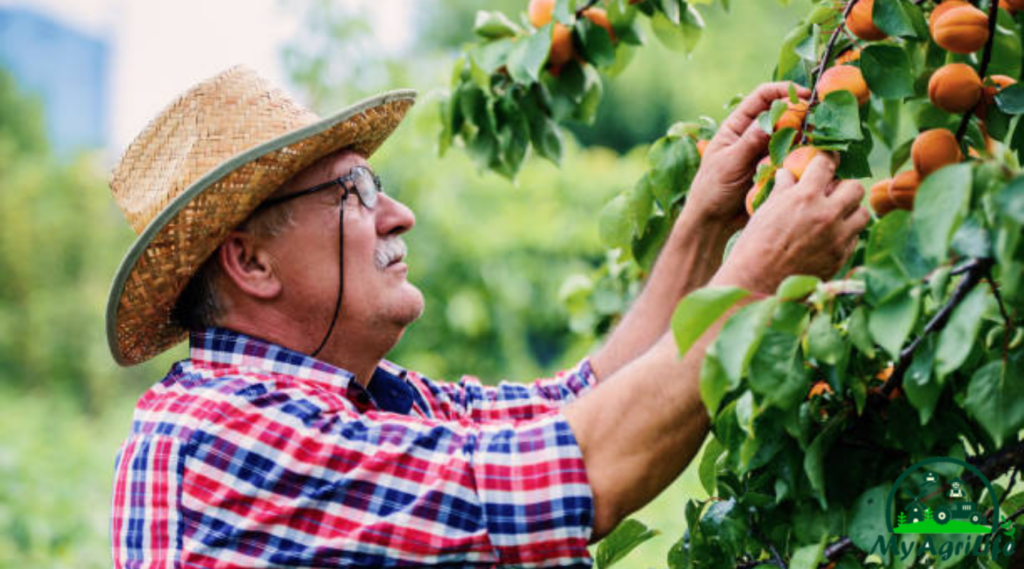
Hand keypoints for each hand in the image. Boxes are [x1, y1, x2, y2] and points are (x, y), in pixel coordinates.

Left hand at [684, 82, 810, 232]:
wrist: (713, 221)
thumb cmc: (712, 189)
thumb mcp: (728, 163)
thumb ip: (749, 142)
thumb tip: (773, 119)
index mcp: (737, 126)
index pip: (762, 97)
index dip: (784, 91)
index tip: (805, 95)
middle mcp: (754, 135)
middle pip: (782, 114)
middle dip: (801, 114)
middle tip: (816, 122)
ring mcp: (766, 152)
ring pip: (792, 136)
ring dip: (805, 137)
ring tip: (816, 143)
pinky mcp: (775, 169)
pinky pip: (793, 158)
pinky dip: (803, 157)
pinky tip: (812, 160)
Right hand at [713, 154, 869, 293]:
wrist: (756, 285)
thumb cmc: (753, 247)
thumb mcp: (765, 212)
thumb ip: (782, 189)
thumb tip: (789, 173)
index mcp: (805, 197)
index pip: (827, 164)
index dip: (828, 158)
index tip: (828, 160)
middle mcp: (827, 215)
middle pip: (854, 187)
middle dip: (844, 187)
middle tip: (832, 192)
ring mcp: (837, 238)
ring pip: (862, 214)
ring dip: (851, 211)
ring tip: (835, 216)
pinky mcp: (841, 258)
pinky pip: (854, 238)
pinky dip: (846, 234)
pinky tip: (829, 237)